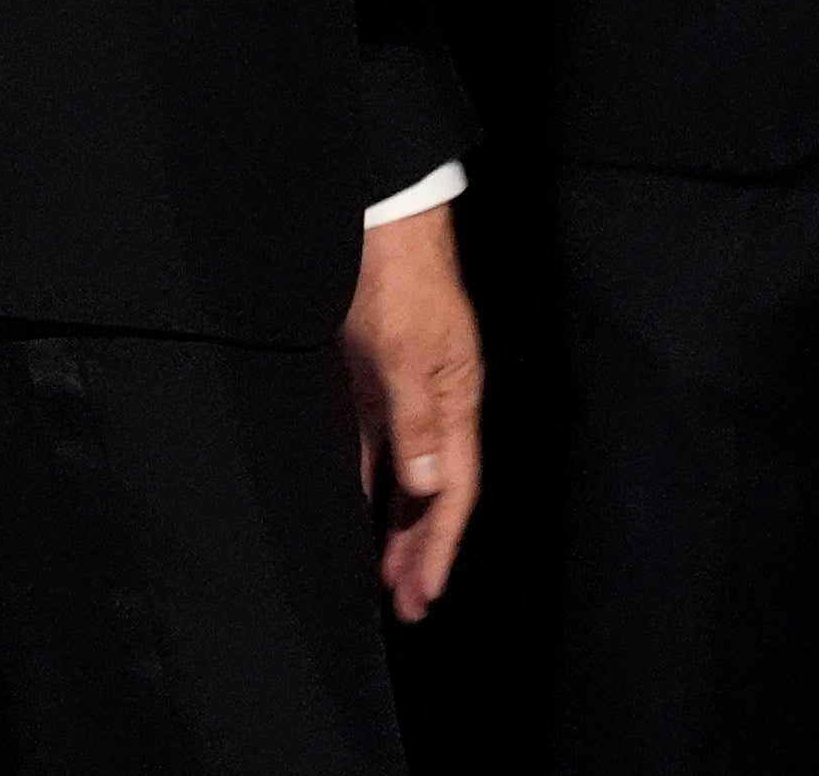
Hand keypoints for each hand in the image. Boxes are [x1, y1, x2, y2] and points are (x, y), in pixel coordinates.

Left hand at [342, 204, 482, 622]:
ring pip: (410, 472)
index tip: (423, 593)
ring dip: (398, 522)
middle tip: (406, 603)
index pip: (455, 486)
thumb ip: (416, 418)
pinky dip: (373, 482)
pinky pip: (380, 445)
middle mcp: (439, 398)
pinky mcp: (379, 375)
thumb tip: (430, 484)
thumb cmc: (397, 277)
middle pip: (437, 488)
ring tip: (384, 571)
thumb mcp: (403, 348)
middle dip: (423, 547)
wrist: (380, 214)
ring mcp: (409, 387)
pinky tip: (362, 505)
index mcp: (457, 394)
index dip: (440, 543)